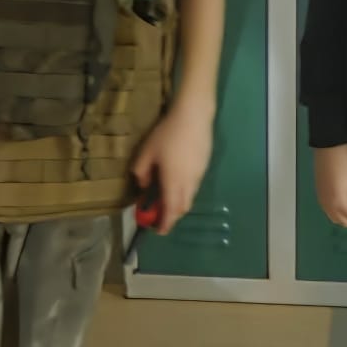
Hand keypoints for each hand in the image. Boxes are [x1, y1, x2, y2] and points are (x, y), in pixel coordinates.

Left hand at [130, 100, 213, 233]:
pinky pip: (194, 187)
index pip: (170, 211)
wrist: (194, 116)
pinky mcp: (204, 167)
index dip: (164, 224)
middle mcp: (188, 184)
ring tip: (166, 198)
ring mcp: (199, 176)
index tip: (158, 230)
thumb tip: (143, 185)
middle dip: (171, 216)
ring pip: (190, 198)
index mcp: (173, 183)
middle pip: (182, 208)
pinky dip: (184, 192)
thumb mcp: (146, 152)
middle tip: (159, 215)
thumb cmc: (168, 134)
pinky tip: (177, 180)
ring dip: (178, 204)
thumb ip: (141, 172)